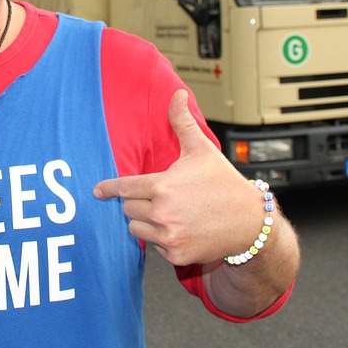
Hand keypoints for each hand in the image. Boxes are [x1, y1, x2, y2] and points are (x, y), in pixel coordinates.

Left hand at [93, 89, 265, 266]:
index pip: (124, 187)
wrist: (250, 222)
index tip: (97, 191)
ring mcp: (169, 236)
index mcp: (163, 185)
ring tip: (169, 213)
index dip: (108, 189)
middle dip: (138, 202)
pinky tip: (181, 229)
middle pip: (128, 208)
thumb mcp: (202, 149)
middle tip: (161, 198)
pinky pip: (154, 247)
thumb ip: (182, 121)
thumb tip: (177, 93)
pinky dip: (162, 239)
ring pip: (136, 229)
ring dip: (146, 222)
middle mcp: (162, 212)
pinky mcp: (175, 254)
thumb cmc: (224, 182)